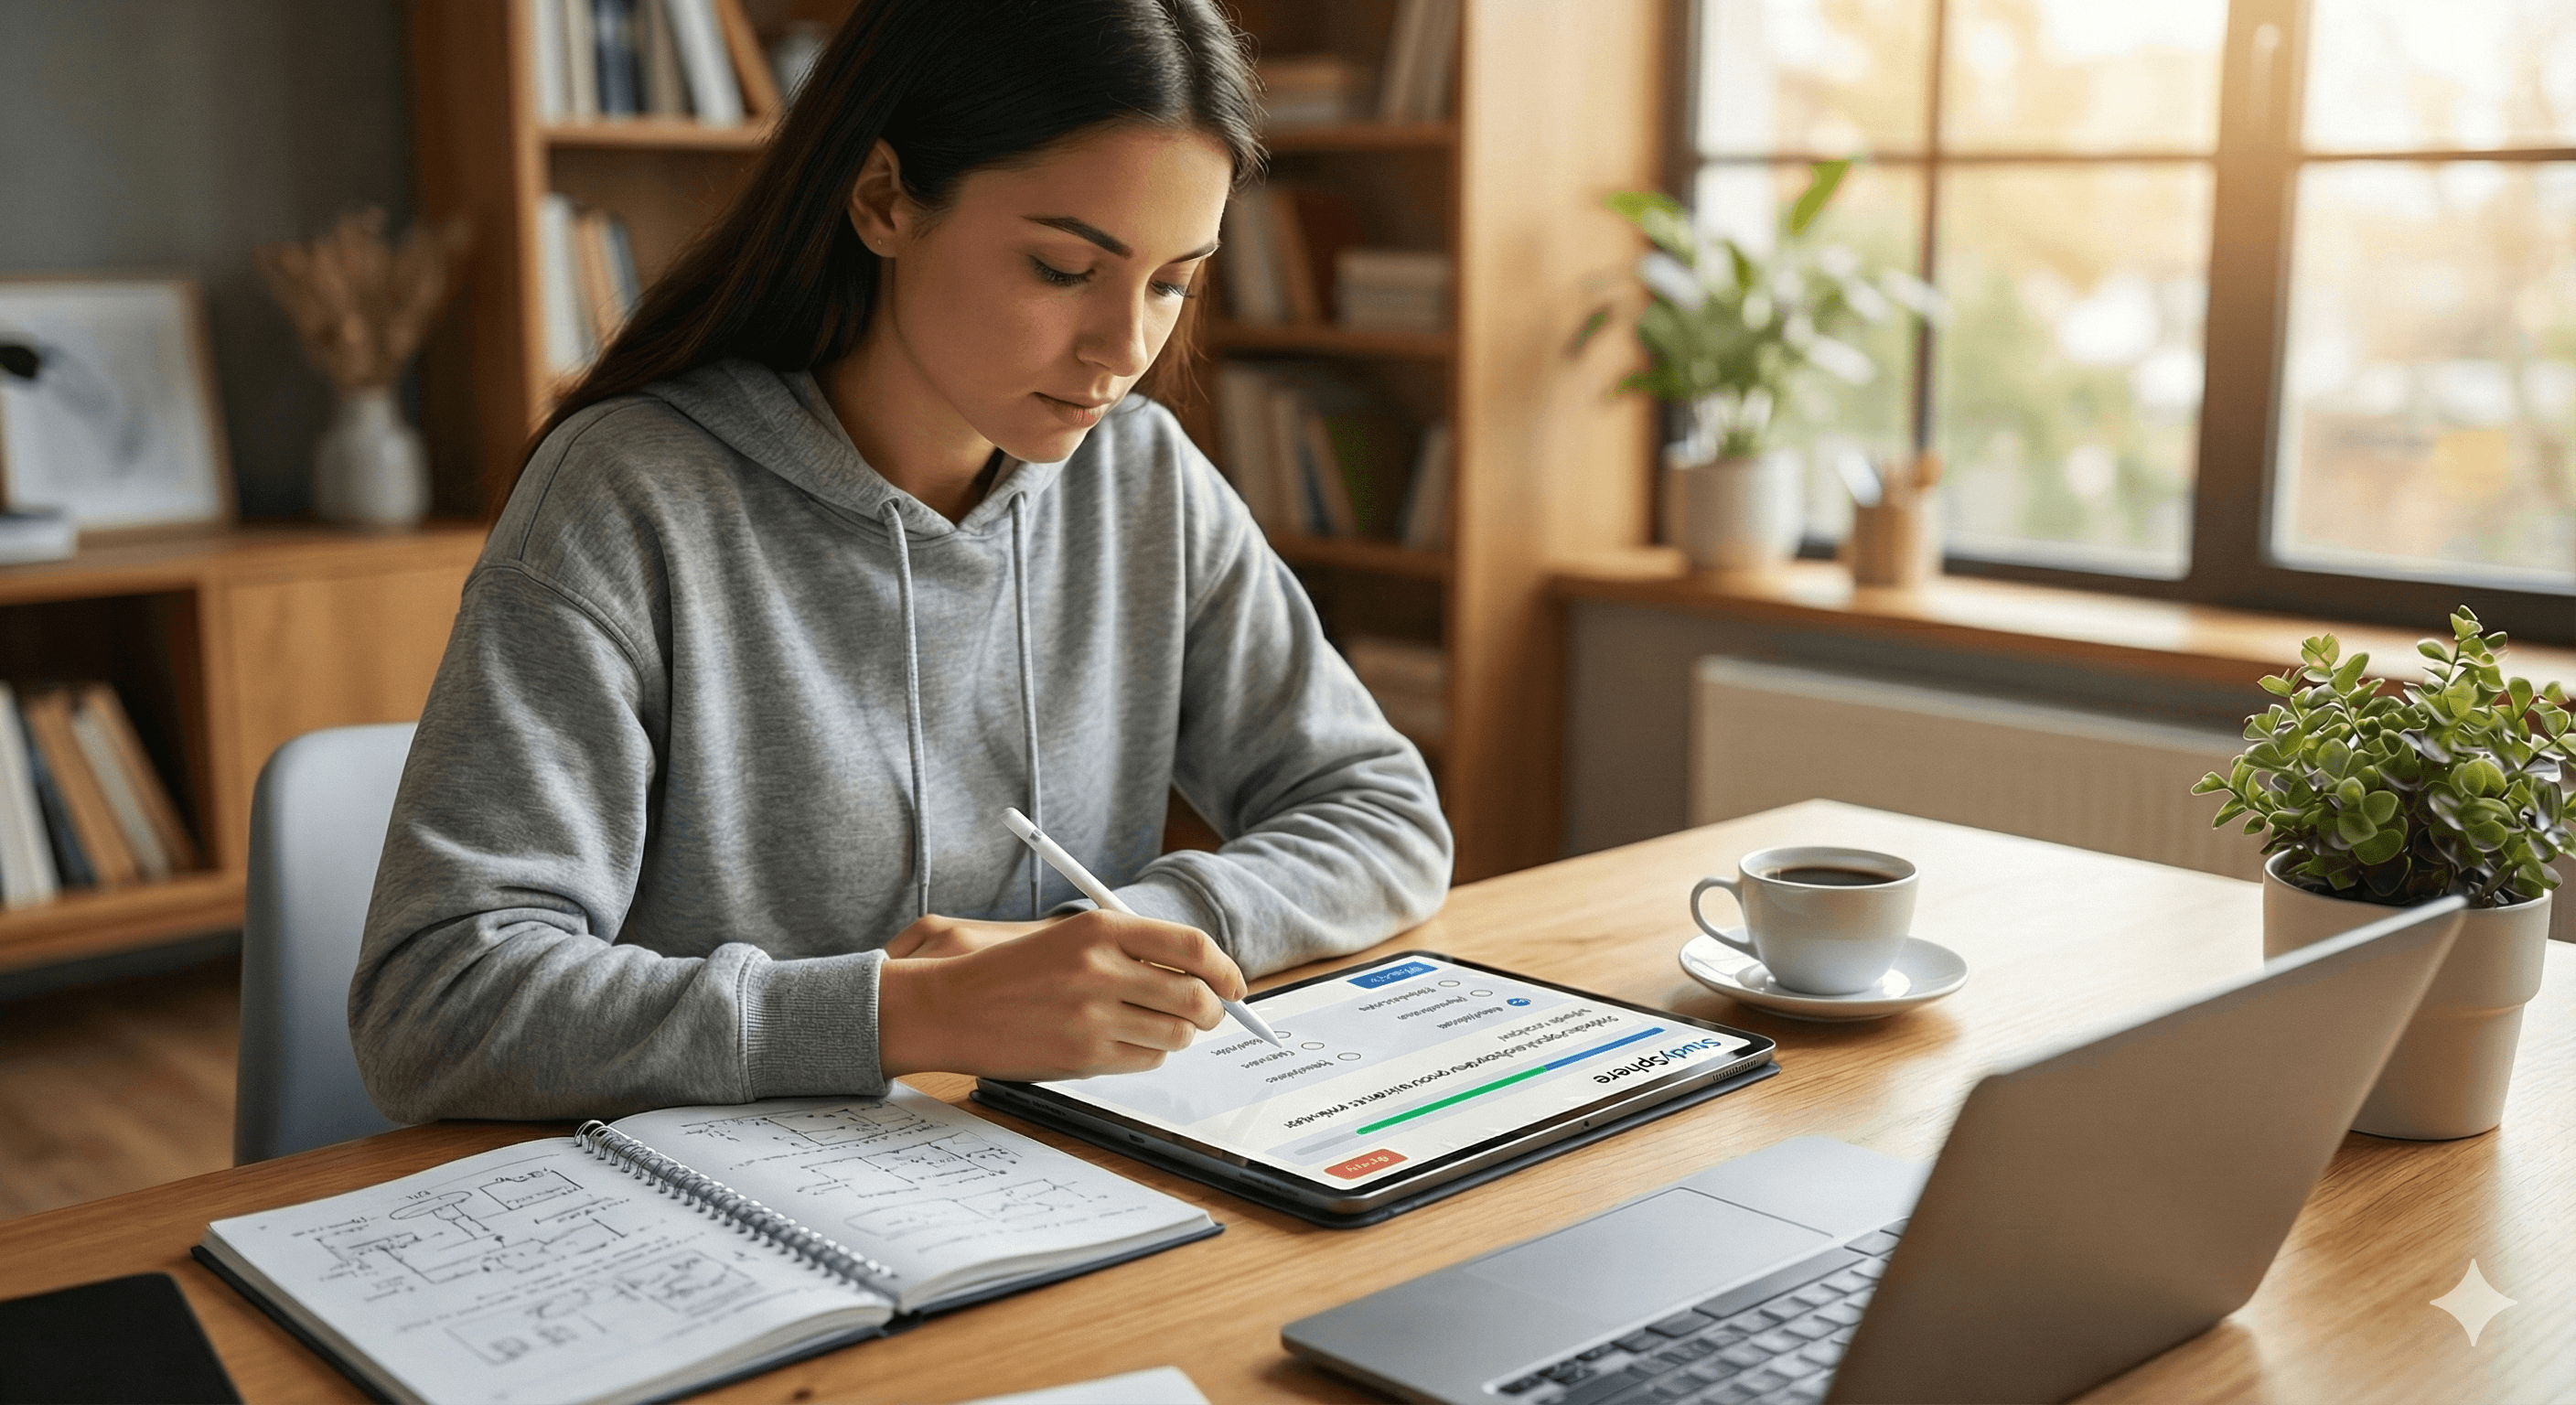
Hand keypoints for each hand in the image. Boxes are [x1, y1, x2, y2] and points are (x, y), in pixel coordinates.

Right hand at [877, 909, 1248, 1080]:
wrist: (947, 1006)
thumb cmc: (1011, 972)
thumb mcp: (1070, 939)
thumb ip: (1131, 949)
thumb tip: (1201, 973)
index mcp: (1100, 928)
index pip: (1193, 947)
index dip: (1225, 970)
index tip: (1233, 984)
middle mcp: (1101, 968)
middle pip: (1195, 997)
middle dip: (1212, 1012)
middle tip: (1207, 1015)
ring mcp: (1092, 1015)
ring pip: (1176, 1035)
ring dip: (1178, 1037)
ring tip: (1156, 1028)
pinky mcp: (1083, 1055)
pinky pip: (1145, 1061)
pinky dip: (1148, 1056)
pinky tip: (1124, 1044)